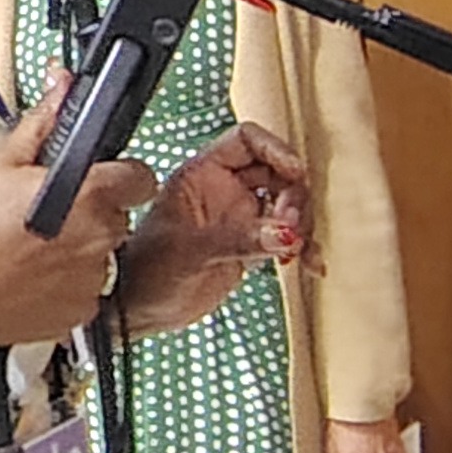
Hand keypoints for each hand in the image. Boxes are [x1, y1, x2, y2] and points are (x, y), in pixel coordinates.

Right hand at [0, 83, 152, 361]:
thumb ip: (42, 124)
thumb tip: (62, 89)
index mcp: (87, 195)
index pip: (141, 178)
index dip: (122, 174)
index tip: (101, 176)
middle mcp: (99, 239)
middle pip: (116, 216)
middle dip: (90, 210)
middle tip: (45, 210)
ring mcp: (91, 281)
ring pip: (100, 254)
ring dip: (77, 248)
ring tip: (30, 245)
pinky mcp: (78, 314)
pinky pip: (85, 290)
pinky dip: (64, 283)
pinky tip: (28, 274)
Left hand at [116, 123, 309, 335]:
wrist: (140, 312)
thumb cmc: (146, 272)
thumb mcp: (191, 251)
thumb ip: (239, 239)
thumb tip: (286, 233)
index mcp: (202, 173)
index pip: (246, 140)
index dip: (275, 150)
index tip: (294, 172)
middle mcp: (224, 189)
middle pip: (277, 172)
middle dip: (293, 195)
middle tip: (293, 223)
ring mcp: (238, 217)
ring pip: (287, 205)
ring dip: (303, 224)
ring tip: (299, 248)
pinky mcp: (249, 246)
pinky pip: (286, 238)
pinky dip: (303, 248)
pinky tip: (311, 264)